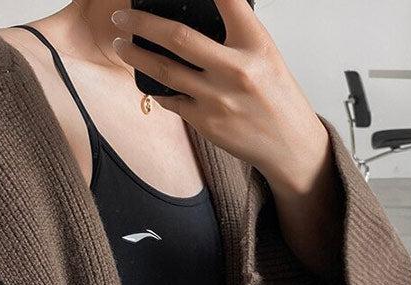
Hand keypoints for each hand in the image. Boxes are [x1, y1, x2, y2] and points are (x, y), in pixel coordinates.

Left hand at [110, 0, 329, 193]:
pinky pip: (172, 101)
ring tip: (121, 46)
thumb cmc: (276, 97)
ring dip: (137, 56)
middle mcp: (236, 69)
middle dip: (142, 23)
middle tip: (120, 15)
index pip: (228, 0)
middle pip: (178, 37)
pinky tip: (150, 81)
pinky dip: (158, 89)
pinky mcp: (206, 123)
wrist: (289, 145)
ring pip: (165, 71)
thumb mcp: (265, 55)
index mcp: (256, 44)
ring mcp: (218, 99)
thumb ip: (234, 35)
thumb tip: (193, 18)